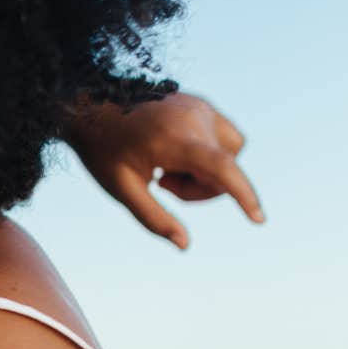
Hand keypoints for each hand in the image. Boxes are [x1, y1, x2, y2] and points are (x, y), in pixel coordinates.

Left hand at [67, 92, 264, 249]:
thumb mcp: (121, 188)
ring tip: (166, 166)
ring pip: (230, 153)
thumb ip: (153, 217)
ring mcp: (200, 106)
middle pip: (226, 169)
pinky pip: (223, 138)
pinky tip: (174, 152)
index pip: (221, 168)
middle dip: (201, 187)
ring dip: (206, 170)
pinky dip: (208, 153)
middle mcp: (194, 117)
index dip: (243, 195)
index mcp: (173, 138)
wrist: (90, 108)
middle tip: (163, 182)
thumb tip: (184, 244)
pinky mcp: (202, 103)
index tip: (258, 219)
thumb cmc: (102, 150)